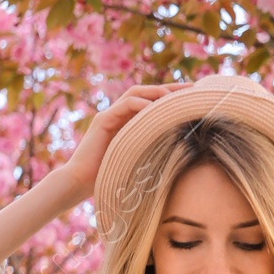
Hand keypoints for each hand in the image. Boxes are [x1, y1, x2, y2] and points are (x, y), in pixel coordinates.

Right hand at [61, 82, 180, 197]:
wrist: (79, 184)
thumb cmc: (108, 178)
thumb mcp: (138, 163)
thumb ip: (153, 153)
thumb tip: (182, 157)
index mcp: (129, 122)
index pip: (153, 102)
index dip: (173, 98)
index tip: (194, 98)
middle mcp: (119, 114)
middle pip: (147, 91)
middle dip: (170, 89)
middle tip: (192, 90)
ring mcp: (110, 115)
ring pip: (136, 93)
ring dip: (157, 92)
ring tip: (175, 97)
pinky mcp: (102, 121)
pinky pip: (125, 106)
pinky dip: (141, 105)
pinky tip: (154, 109)